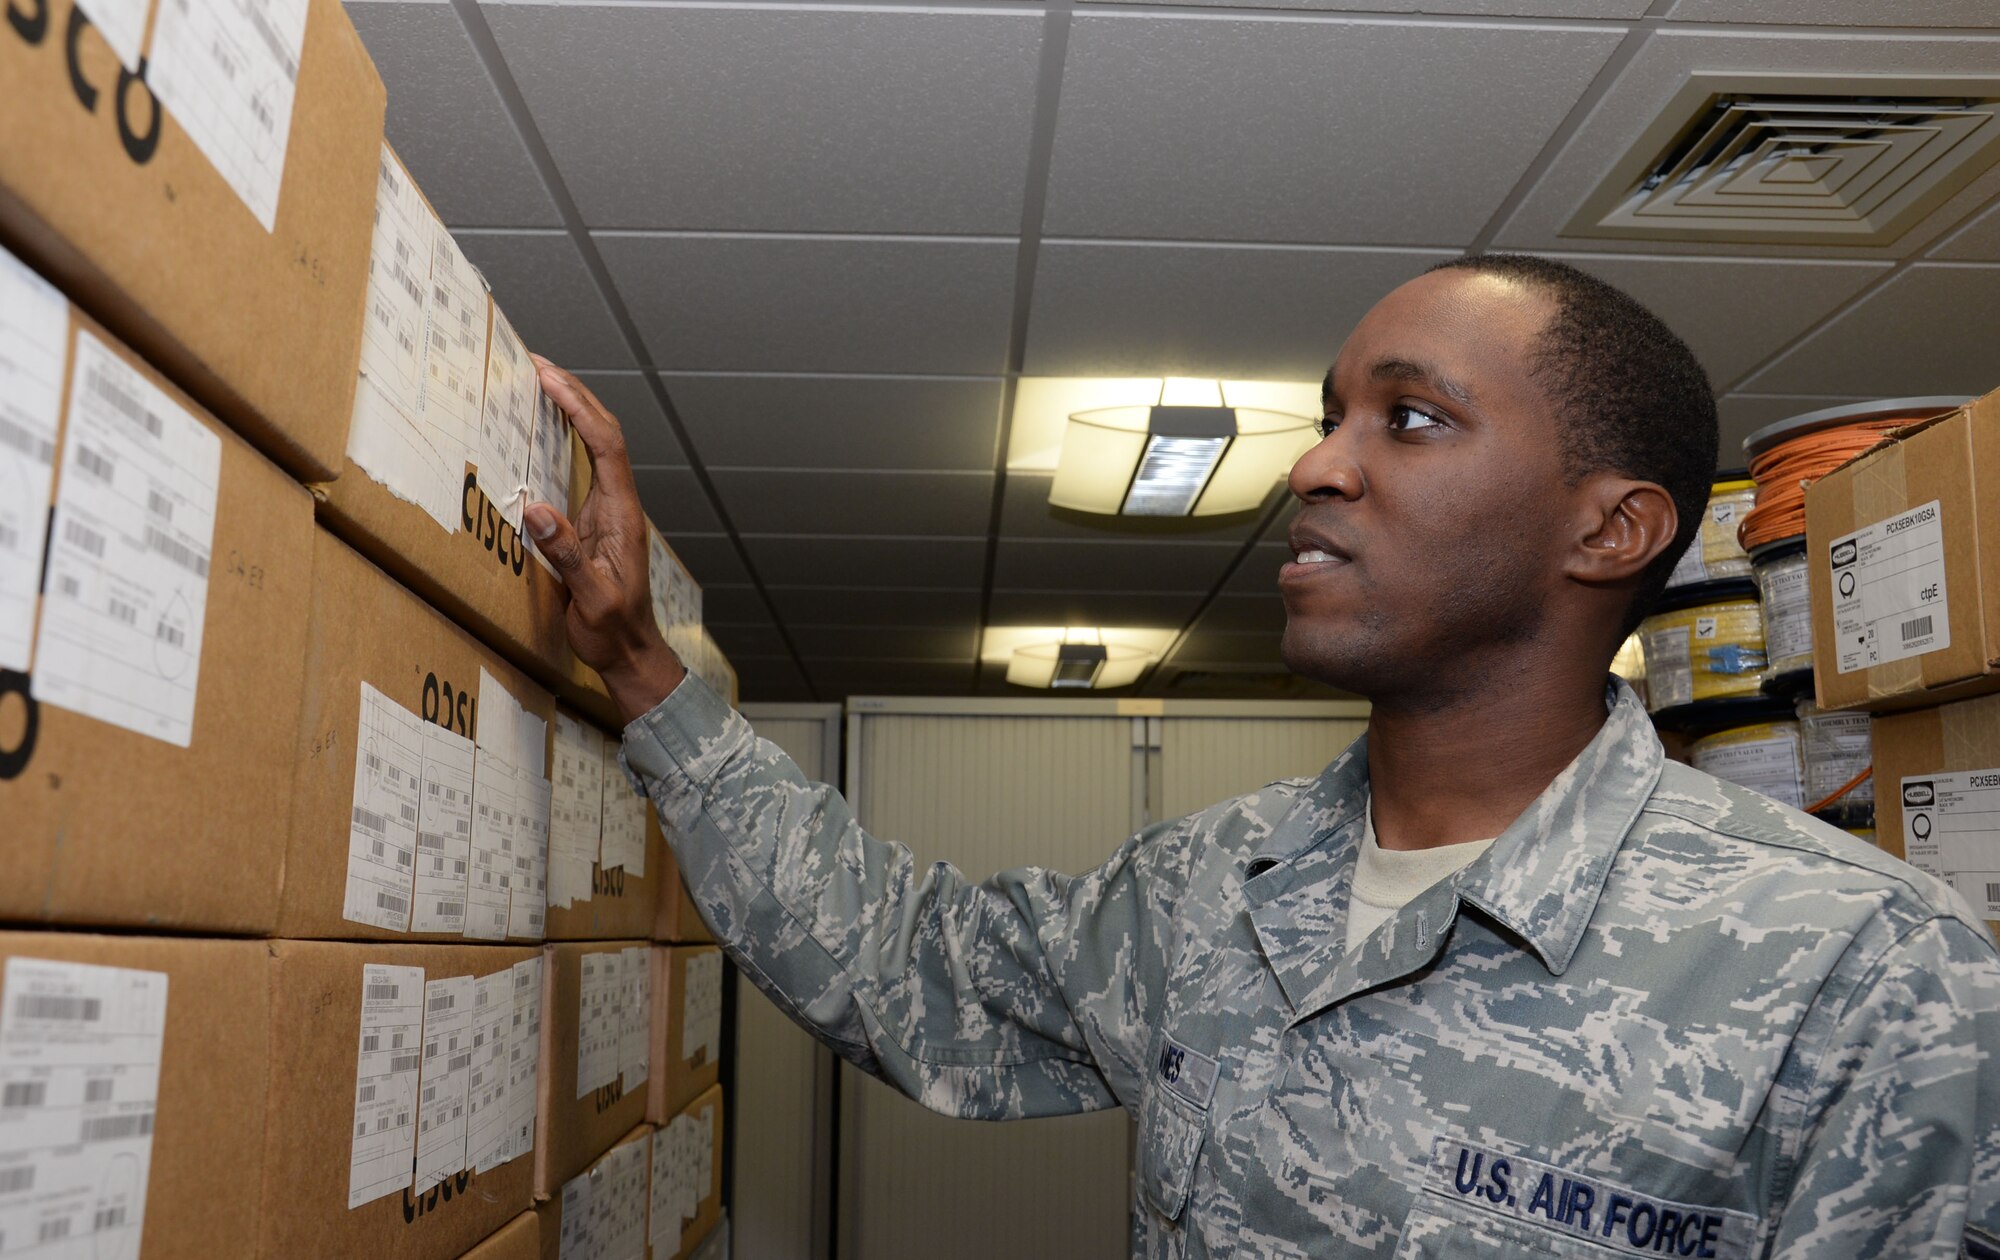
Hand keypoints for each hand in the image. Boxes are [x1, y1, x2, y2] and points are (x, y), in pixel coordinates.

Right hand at [525, 355, 686, 722]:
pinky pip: (587, 466)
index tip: (549, 378)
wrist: (632, 653)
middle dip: (575, 394)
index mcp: (622, 515)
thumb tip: (539, 510)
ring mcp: (611, 511)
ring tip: (541, 382)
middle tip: (538, 364)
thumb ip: (568, 555)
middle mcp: (620, 505)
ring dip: (574, 411)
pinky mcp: (599, 522)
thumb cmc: (613, 631)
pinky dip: (569, 438)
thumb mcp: (590, 598)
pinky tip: (547, 430)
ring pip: (598, 446)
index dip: (578, 407)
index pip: (605, 445)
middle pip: (605, 433)